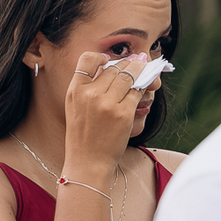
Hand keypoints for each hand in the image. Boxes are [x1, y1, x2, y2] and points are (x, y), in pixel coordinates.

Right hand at [62, 50, 147, 177]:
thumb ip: (87, 88)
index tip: (109, 60)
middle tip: (137, 60)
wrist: (88, 163)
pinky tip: (146, 84)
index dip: (100, 57)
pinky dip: (143, 86)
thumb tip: (110, 68)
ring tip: (144, 66)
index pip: (87, 59)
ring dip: (139, 69)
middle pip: (113, 68)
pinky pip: (137, 91)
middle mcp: (89, 94)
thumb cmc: (83, 137)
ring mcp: (107, 103)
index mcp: (74, 91)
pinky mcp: (123, 113)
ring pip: (128, 76)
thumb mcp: (75, 108)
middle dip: (127, 64)